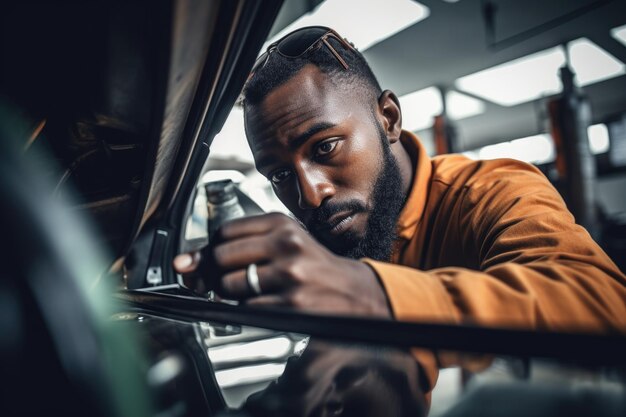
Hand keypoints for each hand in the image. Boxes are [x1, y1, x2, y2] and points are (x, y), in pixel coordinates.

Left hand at [173, 212, 390, 317]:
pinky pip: (247, 308)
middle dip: (217, 274)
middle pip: (221, 257)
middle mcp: (286, 244)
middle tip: (232, 279)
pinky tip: (270, 302)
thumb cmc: (313, 265)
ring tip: (255, 291)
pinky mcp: (291, 304)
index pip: (224, 231)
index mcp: (282, 224)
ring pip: (230, 285)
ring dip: (233, 294)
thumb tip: (183, 264)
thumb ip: (236, 246)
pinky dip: (250, 310)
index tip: (214, 260)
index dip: (212, 249)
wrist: (353, 292)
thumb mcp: (282, 243)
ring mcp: (289, 274)